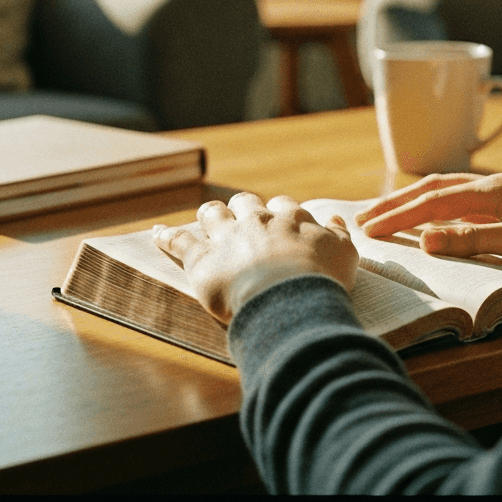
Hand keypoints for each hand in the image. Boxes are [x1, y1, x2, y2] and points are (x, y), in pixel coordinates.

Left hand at [154, 192, 357, 324]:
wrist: (290, 299)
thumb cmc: (322, 280)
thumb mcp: (345, 255)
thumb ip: (339, 235)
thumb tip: (336, 220)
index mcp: (291, 219)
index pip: (284, 206)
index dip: (280, 212)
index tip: (279, 221)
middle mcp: (257, 221)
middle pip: (245, 203)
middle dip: (243, 208)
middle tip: (243, 219)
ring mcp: (227, 237)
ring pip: (212, 214)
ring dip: (210, 215)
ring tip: (207, 218)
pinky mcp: (202, 259)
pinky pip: (179, 240)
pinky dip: (166, 236)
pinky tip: (156, 233)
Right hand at [355, 173, 501, 269]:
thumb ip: (475, 239)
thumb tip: (425, 238)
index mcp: (496, 191)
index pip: (433, 200)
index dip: (396, 215)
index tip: (364, 229)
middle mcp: (500, 184)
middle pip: (436, 188)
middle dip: (397, 203)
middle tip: (362, 220)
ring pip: (453, 188)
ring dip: (418, 199)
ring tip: (391, 210)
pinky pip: (471, 196)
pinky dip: (445, 202)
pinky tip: (444, 210)